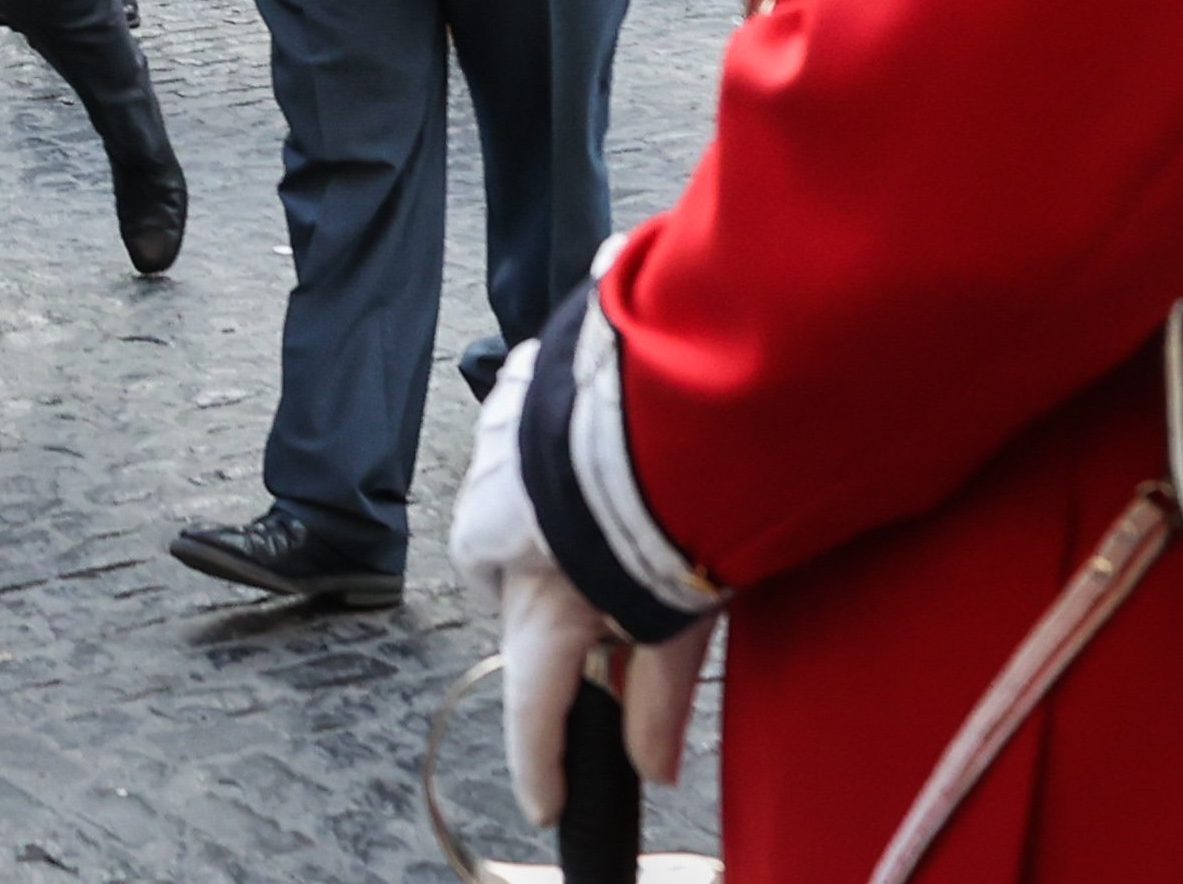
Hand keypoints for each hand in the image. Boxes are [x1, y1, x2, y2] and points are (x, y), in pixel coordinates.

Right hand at [452, 342, 708, 824]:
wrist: (675, 379)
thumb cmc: (683, 495)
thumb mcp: (688, 618)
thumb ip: (662, 697)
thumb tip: (651, 769)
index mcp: (542, 600)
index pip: (532, 706)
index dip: (540, 763)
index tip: (548, 803)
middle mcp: (496, 536)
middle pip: (515, 597)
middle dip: (555, 601)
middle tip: (616, 586)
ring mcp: (494, 460)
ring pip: (509, 515)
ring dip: (551, 520)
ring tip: (615, 502)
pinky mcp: (509, 396)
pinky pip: (515, 440)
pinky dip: (547, 451)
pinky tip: (597, 442)